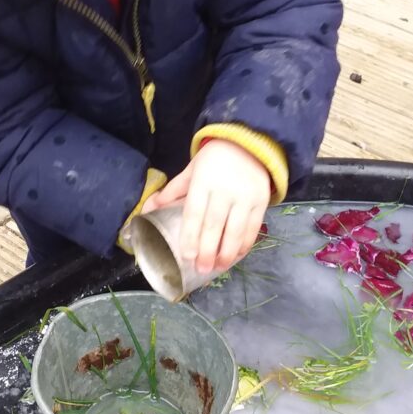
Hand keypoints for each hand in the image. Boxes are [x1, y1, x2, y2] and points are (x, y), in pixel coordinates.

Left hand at [142, 139, 270, 273]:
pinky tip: (237, 255)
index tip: (187, 256)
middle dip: (208, 251)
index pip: (194, 213)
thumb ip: (173, 191)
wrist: (249, 144)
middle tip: (202, 269)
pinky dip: (245, 244)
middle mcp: (224, 190)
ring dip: (227, 252)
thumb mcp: (191, 170)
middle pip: (214, 225)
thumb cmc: (214, 159)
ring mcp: (245, 196)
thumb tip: (151, 207)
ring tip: (219, 267)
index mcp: (203, 182)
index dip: (190, 236)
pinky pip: (253, 227)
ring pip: (236, 230)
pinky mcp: (261, 201)